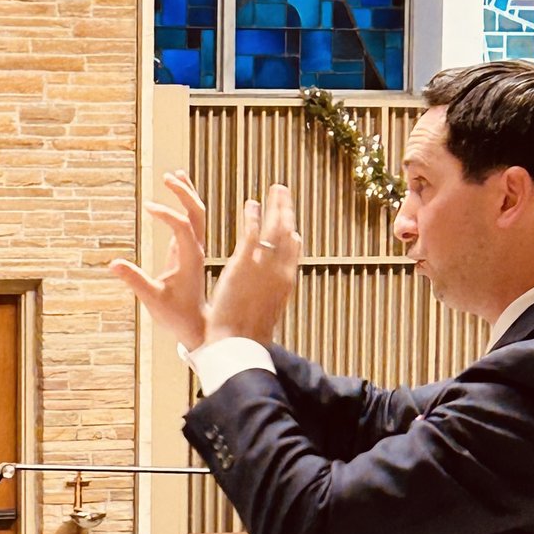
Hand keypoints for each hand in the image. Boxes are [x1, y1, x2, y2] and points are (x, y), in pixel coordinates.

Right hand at [109, 170, 211, 350]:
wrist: (196, 326)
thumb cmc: (175, 315)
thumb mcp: (152, 299)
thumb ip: (134, 280)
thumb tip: (113, 264)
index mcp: (190, 258)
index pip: (182, 225)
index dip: (166, 213)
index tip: (147, 207)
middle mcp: (196, 249)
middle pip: (197, 212)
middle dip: (184, 192)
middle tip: (166, 177)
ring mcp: (194, 249)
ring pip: (198, 214)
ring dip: (188, 194)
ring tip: (174, 175)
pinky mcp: (189, 252)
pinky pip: (191, 222)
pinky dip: (185, 206)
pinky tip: (176, 196)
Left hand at [206, 184, 301, 344]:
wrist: (238, 343)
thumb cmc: (248, 337)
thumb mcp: (266, 317)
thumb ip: (269, 301)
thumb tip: (269, 302)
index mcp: (286, 284)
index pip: (294, 253)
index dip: (294, 236)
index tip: (292, 226)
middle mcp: (280, 271)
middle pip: (289, 233)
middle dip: (288, 211)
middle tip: (285, 194)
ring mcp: (264, 265)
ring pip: (275, 227)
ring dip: (276, 205)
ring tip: (276, 189)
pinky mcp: (244, 263)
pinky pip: (252, 232)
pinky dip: (253, 215)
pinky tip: (251, 203)